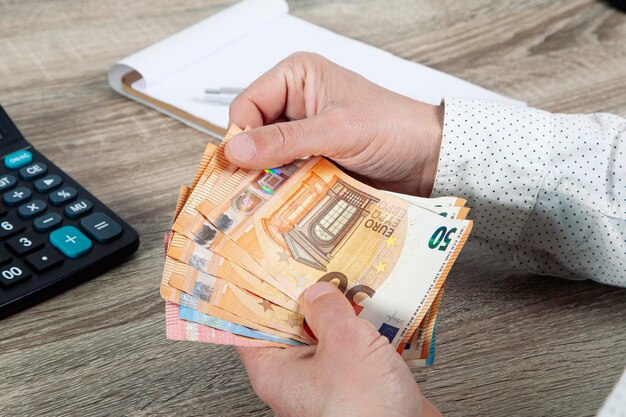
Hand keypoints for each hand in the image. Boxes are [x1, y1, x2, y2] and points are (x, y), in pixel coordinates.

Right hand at [226, 52, 442, 196]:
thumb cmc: (392, 128)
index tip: (240, 168)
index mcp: (296, 78)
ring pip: (268, 159)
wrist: (428, 157)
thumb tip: (237, 149)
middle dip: (252, 162)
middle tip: (247, 193)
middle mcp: (295, 104)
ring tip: (265, 203)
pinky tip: (284, 205)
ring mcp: (304, 135)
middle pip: (254, 135)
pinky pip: (286, 176)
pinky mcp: (313, 160)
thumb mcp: (337, 130)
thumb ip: (286, 140)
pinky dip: (284, 190)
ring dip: (268, 180)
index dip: (241, 136)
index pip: (247, 105)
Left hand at [237, 282, 442, 416]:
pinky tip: (373, 309)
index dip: (257, 293)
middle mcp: (295, 377)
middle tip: (313, 264)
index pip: (251, 324)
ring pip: (324, 335)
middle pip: (290, 325)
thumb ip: (328, 310)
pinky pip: (350, 348)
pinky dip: (359, 328)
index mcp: (275, 370)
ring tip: (348, 279)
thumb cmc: (366, 411)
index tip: (265, 266)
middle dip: (305, 294)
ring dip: (338, 311)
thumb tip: (317, 291)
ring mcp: (326, 380)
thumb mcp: (344, 343)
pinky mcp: (354, 384)